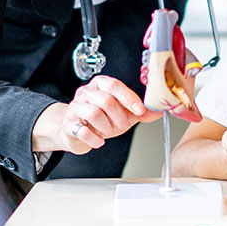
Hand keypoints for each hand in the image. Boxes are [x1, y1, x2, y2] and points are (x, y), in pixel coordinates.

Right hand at [34, 76, 161, 154]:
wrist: (76, 131)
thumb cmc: (101, 119)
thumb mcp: (123, 113)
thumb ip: (140, 111)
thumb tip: (159, 110)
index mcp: (100, 85)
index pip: (114, 85)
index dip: (129, 98)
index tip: (140, 110)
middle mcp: (86, 93)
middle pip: (106, 100)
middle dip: (119, 117)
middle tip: (122, 125)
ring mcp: (75, 108)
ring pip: (94, 114)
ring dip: (107, 128)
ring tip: (107, 132)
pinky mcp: (68, 125)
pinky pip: (83, 131)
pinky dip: (95, 139)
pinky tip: (99, 140)